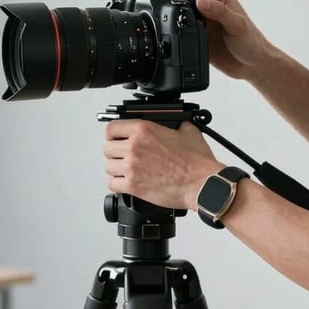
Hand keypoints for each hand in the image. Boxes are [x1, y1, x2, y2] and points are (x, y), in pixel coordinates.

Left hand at [104, 120, 224, 210]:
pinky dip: (118, 184)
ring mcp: (132, 167)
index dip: (113, 134)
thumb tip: (175, 122)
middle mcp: (134, 147)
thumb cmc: (196, 162)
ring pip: (108, 167)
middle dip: (115, 153)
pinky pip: (112, 184)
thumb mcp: (188, 130)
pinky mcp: (133, 186)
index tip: (116, 138)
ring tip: (127, 170)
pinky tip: (128, 182)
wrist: (201, 183)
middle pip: (107, 149)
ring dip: (116, 169)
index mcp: (144, 130)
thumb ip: (175, 123)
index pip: (112, 128)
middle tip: (124, 157)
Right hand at [163, 0, 269, 82]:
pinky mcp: (197, 36)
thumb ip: (220, 11)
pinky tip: (169, 35)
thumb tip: (200, 1)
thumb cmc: (252, 42)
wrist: (253, 66)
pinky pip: (180, 30)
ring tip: (162, 18)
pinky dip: (173, 31)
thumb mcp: (237, 25)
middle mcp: (208, 6)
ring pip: (178, 11)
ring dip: (170, 13)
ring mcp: (201, 21)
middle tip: (159, 3)